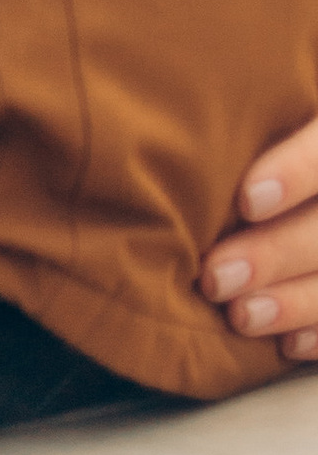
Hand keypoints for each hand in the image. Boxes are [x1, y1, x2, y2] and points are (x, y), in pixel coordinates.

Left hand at [198, 111, 317, 360]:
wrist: (290, 162)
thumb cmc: (243, 133)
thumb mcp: (244, 116)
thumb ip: (226, 118)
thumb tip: (154, 110)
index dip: (298, 169)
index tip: (248, 201)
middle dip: (278, 252)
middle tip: (216, 277)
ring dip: (298, 300)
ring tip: (242, 316)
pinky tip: (286, 344)